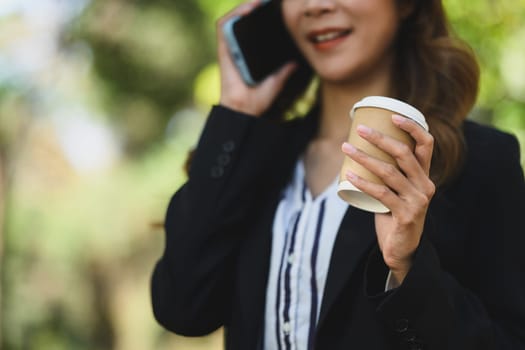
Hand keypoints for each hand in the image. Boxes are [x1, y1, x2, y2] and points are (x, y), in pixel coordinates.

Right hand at [216, 0, 296, 115]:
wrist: (244, 110)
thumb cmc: (257, 100)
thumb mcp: (277, 81)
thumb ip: (285, 71)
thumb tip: (297, 62)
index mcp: (249, 54)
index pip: (254, 29)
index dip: (263, 16)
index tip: (277, 8)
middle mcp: (238, 48)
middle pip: (244, 20)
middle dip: (256, 7)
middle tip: (271, 1)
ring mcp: (230, 48)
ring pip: (234, 18)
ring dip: (245, 6)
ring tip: (261, 1)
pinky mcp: (223, 49)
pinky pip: (224, 26)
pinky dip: (234, 14)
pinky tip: (249, 8)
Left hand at [341, 115, 434, 283]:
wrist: (402, 249)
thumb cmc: (394, 215)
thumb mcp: (396, 191)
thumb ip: (388, 174)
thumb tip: (360, 150)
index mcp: (424, 176)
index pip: (426, 144)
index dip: (412, 127)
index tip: (392, 115)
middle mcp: (425, 185)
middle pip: (404, 154)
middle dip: (381, 139)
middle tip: (360, 130)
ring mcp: (417, 200)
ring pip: (389, 172)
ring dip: (365, 158)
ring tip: (346, 148)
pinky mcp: (407, 215)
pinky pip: (382, 194)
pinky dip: (363, 183)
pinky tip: (349, 175)